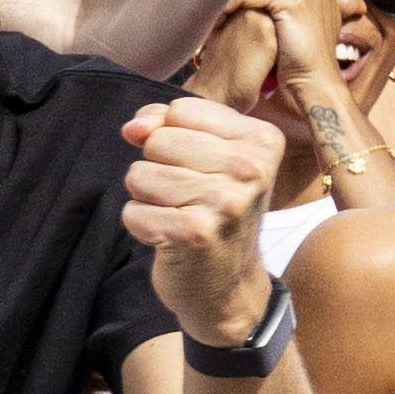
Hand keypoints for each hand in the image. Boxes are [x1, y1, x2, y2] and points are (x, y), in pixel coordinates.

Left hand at [116, 87, 291, 351]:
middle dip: (158, 168)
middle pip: (158, 141)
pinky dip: (141, 225)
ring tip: (180, 215)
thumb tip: (133, 128)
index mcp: (262, 139)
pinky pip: (132, 211)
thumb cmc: (212, 209)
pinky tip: (172, 237)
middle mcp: (251, 169)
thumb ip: (163, 123)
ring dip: (147, 198)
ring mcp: (226, 202)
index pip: (180, 110)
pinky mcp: (195, 233)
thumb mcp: (203, 156)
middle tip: (189, 197)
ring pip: (139, 174)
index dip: (171, 136)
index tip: (199, 166)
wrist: (228, 283)